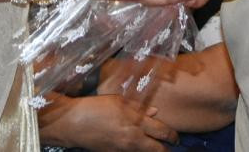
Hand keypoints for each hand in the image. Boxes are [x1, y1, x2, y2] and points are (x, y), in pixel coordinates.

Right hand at [39, 94, 175, 150]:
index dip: (172, 136)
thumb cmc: (95, 107)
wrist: (73, 123)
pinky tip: (135, 144)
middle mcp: (133, 139)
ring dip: (151, 149)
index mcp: (136, 123)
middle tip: (169, 144)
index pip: (163, 132)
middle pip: (158, 150)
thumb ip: (139, 107)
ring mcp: (124, 150)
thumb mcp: (119, 101)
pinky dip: (137, 150)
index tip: (175, 137)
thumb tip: (155, 112)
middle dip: (166, 148)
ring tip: (152, 143)